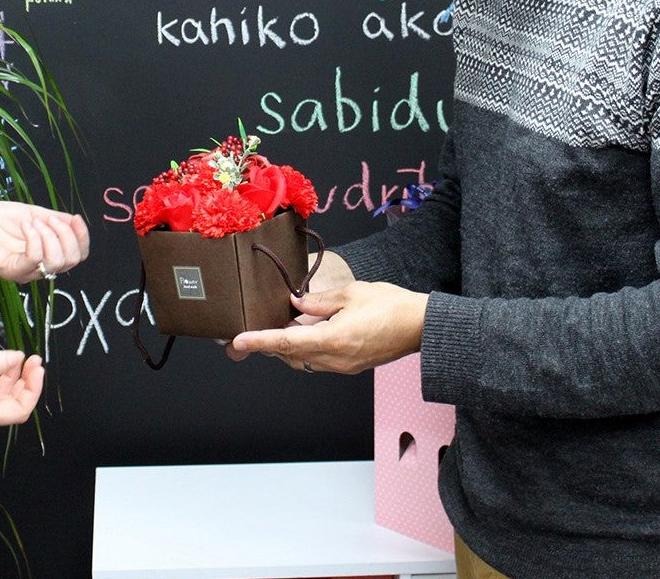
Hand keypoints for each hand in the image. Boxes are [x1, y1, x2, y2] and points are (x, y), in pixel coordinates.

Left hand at [0, 202, 89, 283]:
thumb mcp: (34, 214)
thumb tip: (76, 221)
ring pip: (57, 262)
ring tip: (34, 222)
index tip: (75, 218)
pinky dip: (35, 238)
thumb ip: (56, 220)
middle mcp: (38, 266)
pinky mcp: (11, 270)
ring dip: (51, 235)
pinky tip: (26, 225)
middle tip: (48, 219)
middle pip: (72, 260)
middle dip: (66, 234)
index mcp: (47, 253)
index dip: (82, 237)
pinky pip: (35, 259)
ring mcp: (25, 271)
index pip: (78, 255)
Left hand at [229, 281, 427, 374]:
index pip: (287, 341)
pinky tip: (302, 332)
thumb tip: (296, 304)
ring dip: (286, 347)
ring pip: (302, 360)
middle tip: (246, 337)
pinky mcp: (350, 366)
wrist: (422, 327)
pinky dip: (303, 348)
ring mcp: (343, 366)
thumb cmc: (392, 306)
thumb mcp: (352, 294)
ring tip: (275, 329)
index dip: (259, 341)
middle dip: (267, 345)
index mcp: (334, 339)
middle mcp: (335, 358)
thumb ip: (319, 301)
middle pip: (290, 354)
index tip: (237, 342)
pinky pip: (317, 360)